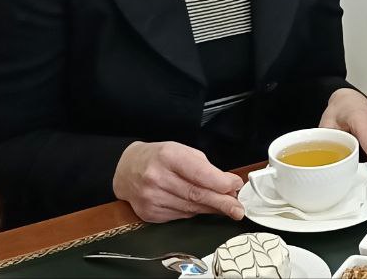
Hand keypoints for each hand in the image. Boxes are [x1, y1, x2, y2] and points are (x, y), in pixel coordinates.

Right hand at [112, 141, 244, 222]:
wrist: (127, 169)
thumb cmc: (160, 157)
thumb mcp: (182, 151)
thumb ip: (205, 168)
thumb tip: (228, 186)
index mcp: (168, 156)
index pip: (199, 174)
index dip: (221, 183)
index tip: (236, 186)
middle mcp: (157, 178)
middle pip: (196, 194)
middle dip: (221, 203)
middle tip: (238, 209)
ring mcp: (150, 198)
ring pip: (190, 208)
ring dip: (211, 209)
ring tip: (227, 207)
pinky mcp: (149, 213)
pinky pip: (180, 216)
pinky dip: (195, 213)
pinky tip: (204, 208)